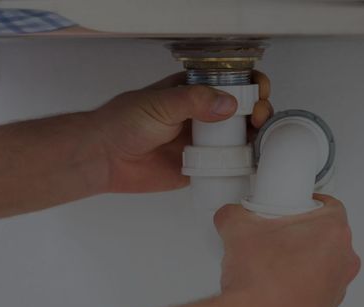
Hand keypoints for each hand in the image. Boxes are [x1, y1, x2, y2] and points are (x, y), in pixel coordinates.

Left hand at [91, 72, 272, 192]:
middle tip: (258, 117)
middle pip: (242, 111)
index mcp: (193, 92)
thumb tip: (228, 103)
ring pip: (238, 139)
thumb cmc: (123, 123)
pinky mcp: (199, 167)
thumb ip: (194, 101)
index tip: (258, 91)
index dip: (250, 85)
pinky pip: (226, 166)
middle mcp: (201, 116)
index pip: (231, 83)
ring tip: (257, 139)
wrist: (105, 158)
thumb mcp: (160, 104)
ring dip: (254, 138)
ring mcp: (202, 142)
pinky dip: (242, 164)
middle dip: (258, 111)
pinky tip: (251, 162)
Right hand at [214, 194, 360, 306]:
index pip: (329, 206)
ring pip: (322, 269)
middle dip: (302, 235)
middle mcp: (342, 264)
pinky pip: (313, 297)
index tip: (291, 208)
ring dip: (301, 266)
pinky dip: (296, 293)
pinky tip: (271, 293)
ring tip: (269, 267)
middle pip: (326, 238)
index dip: (307, 204)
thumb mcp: (237, 229)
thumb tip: (230, 217)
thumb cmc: (261, 281)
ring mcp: (336, 294)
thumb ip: (234, 214)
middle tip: (275, 237)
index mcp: (332, 234)